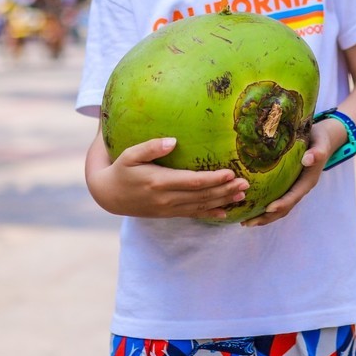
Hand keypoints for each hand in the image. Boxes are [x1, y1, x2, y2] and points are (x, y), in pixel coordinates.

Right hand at [89, 137, 247, 219]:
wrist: (108, 195)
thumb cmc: (121, 169)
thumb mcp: (129, 155)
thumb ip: (150, 147)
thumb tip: (172, 141)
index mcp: (158, 182)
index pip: (192, 182)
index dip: (213, 179)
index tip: (231, 173)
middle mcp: (166, 199)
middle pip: (201, 196)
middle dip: (225, 190)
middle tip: (246, 184)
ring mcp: (168, 209)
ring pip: (200, 206)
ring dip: (222, 201)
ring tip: (242, 195)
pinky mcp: (168, 213)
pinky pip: (193, 214)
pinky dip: (210, 213)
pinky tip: (225, 213)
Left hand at [241, 118, 339, 226]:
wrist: (322, 139)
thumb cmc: (320, 141)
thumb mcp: (321, 145)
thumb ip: (317, 153)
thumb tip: (308, 159)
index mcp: (306, 182)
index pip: (293, 197)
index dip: (281, 204)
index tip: (267, 208)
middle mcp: (299, 189)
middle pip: (283, 208)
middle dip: (266, 217)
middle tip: (248, 222)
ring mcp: (292, 188)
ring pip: (278, 207)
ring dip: (262, 216)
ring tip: (244, 221)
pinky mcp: (286, 184)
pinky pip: (274, 198)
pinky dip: (262, 205)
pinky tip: (248, 205)